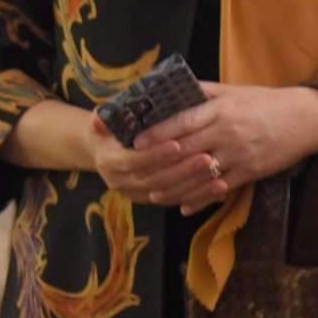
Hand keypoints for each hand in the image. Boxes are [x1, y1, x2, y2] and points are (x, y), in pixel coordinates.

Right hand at [89, 114, 225, 210]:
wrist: (105, 148)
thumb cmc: (112, 127)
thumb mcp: (104, 118)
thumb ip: (104, 117)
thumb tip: (98, 121)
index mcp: (109, 162)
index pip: (134, 160)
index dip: (156, 154)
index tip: (177, 143)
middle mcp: (121, 182)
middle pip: (155, 180)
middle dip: (182, 170)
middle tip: (206, 158)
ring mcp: (137, 194)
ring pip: (169, 194)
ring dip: (195, 186)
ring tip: (218, 175)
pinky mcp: (152, 200)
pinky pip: (178, 200)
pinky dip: (199, 196)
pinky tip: (219, 188)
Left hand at [133, 82, 317, 214]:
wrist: (306, 118)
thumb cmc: (266, 102)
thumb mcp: (234, 91)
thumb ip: (203, 92)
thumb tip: (172, 90)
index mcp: (222, 109)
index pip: (184, 121)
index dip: (158, 133)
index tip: (138, 141)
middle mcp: (229, 132)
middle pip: (186, 151)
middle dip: (158, 164)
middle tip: (136, 172)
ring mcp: (240, 155)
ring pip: (200, 175)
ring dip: (175, 186)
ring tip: (154, 193)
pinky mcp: (251, 172)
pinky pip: (221, 189)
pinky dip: (200, 199)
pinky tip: (184, 205)